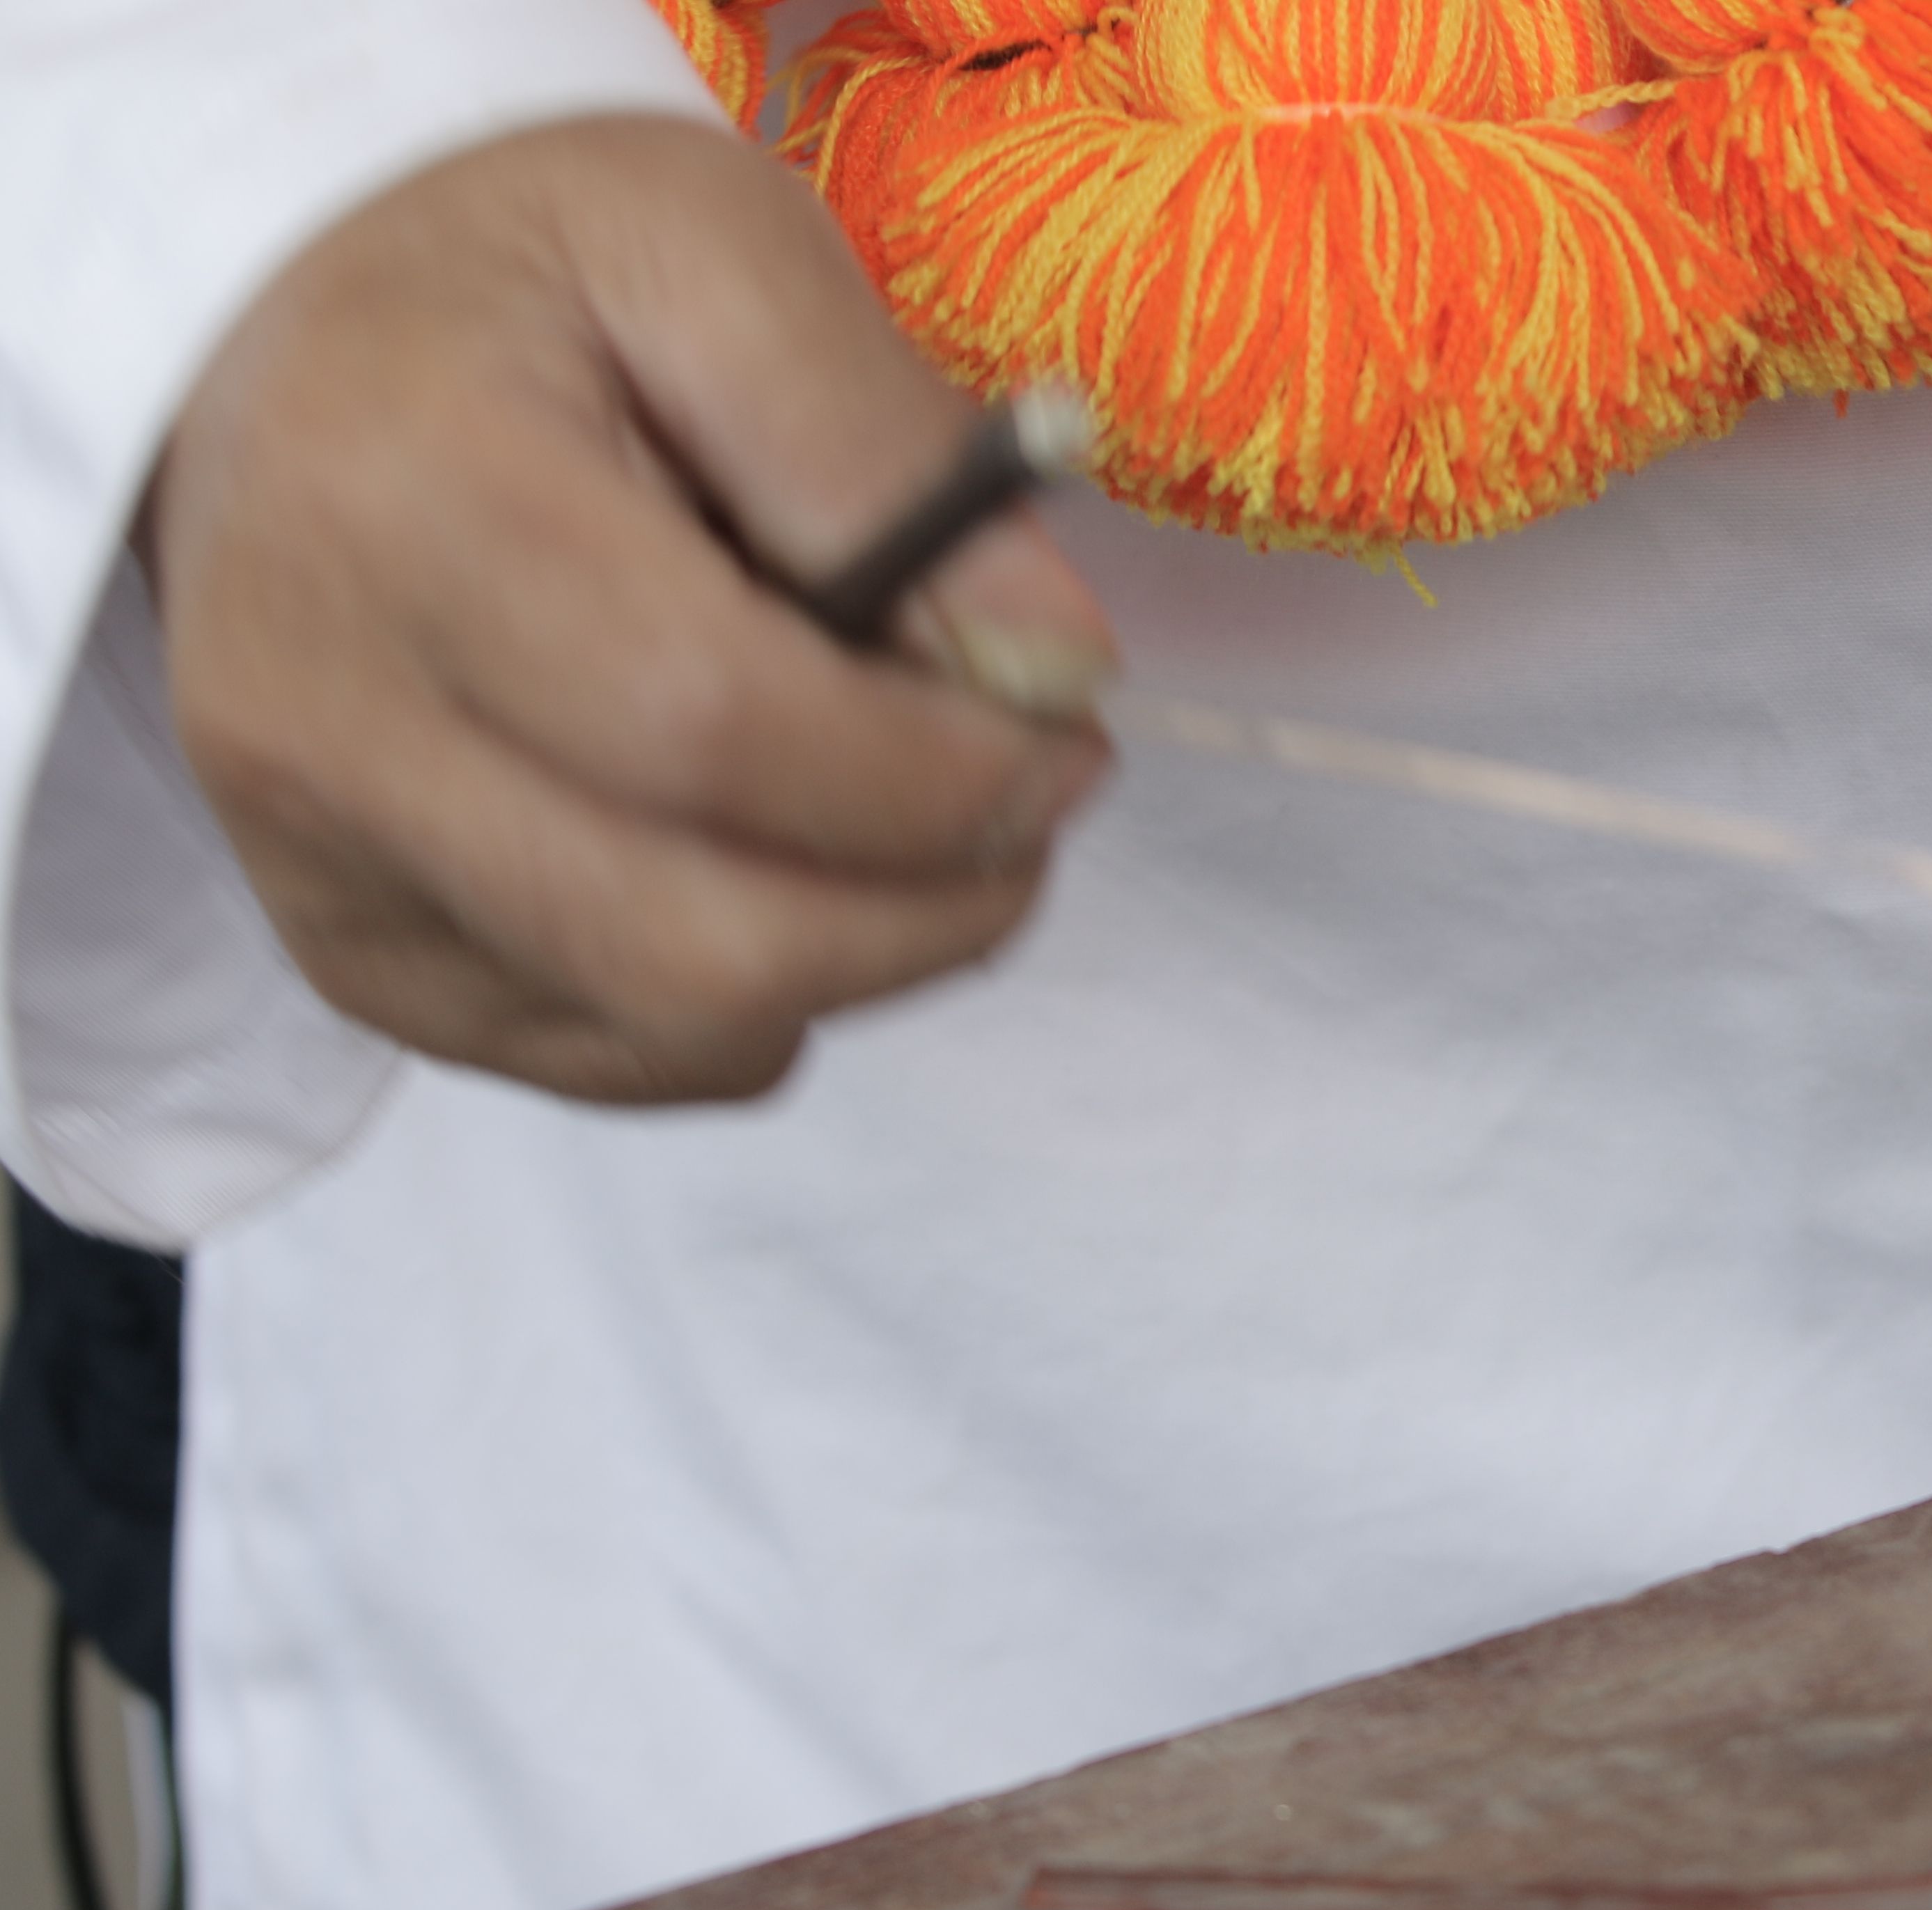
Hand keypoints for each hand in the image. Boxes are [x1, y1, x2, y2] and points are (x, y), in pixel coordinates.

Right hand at [148, 115, 1117, 1101]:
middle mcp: (321, 719)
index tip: (1065, 727)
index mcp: (406, 506)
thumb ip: (889, 453)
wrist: (285, 351)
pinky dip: (760, 998)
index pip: (716, 728)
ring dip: (869, 957)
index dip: (941, 771)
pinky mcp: (362, 959)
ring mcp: (324, 868)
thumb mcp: (716, 248)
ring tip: (918, 819)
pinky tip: (778, 860)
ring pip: (677, 1029)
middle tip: (1031, 806)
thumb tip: (1052, 666)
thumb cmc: (527, 288)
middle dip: (935, 904)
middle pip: (700, 943)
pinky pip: (626, 1058)